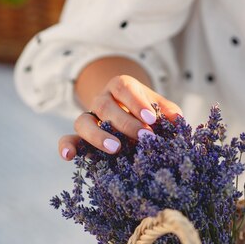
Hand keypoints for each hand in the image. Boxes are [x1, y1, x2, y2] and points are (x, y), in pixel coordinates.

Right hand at [58, 74, 181, 159]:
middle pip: (105, 106)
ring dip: (98, 135)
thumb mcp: (160, 108)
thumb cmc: (149, 113)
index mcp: (121, 87)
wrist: (131, 117)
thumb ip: (168, 112)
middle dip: (125, 122)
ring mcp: (89, 118)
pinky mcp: (80, 137)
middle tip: (143, 137)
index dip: (137, 103)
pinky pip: (68, 138)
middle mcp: (102, 100)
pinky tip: (69, 156)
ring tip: (115, 148)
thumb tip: (178, 120)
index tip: (152, 120)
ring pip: (83, 122)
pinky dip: (66, 146)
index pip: (124, 88)